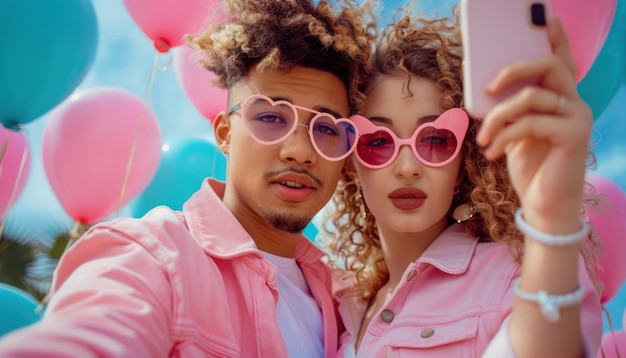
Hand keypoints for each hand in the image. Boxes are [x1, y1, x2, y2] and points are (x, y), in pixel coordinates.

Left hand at [475, 17, 592, 232]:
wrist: (544, 205)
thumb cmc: (528, 166)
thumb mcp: (514, 131)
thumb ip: (509, 108)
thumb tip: (483, 87)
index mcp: (560, 98)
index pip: (561, 60)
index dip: (555, 38)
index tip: (545, 17)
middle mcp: (574, 102)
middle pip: (548, 65)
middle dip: (513, 69)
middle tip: (487, 88)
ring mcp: (578, 117)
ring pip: (533, 96)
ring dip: (498, 116)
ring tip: (483, 138)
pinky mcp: (574, 135)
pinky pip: (531, 123)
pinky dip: (504, 136)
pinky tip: (492, 153)